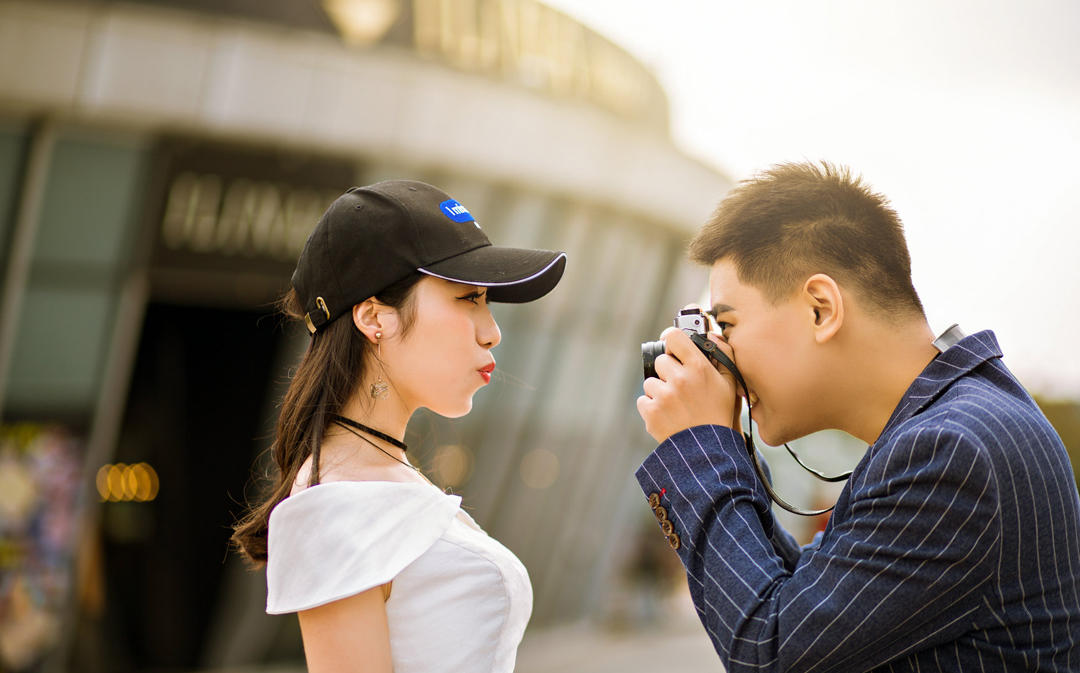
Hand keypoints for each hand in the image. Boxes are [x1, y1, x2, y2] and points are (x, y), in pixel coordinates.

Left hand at [636, 318, 742, 443]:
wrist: (707, 450)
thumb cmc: (720, 413)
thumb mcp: (730, 383)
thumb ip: (724, 354)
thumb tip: (710, 334)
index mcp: (698, 367)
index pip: (673, 336)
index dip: (670, 340)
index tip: (671, 347)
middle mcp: (680, 378)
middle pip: (660, 361)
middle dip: (668, 372)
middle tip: (680, 387)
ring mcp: (664, 396)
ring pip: (649, 382)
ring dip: (659, 391)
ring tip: (675, 405)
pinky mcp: (651, 412)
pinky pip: (642, 400)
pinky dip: (651, 408)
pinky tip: (667, 416)